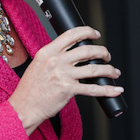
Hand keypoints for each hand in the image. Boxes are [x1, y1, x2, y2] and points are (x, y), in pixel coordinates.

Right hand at [8, 26, 122, 134]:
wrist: (23, 108)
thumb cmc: (30, 89)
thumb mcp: (38, 65)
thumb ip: (54, 58)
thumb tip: (72, 55)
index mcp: (47, 51)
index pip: (72, 34)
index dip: (88, 32)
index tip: (96, 34)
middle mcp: (56, 61)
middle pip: (87, 50)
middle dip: (102, 52)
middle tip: (107, 56)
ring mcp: (63, 75)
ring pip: (94, 69)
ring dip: (109, 70)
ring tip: (114, 72)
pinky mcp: (68, 90)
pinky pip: (93, 88)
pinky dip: (107, 90)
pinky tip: (116, 90)